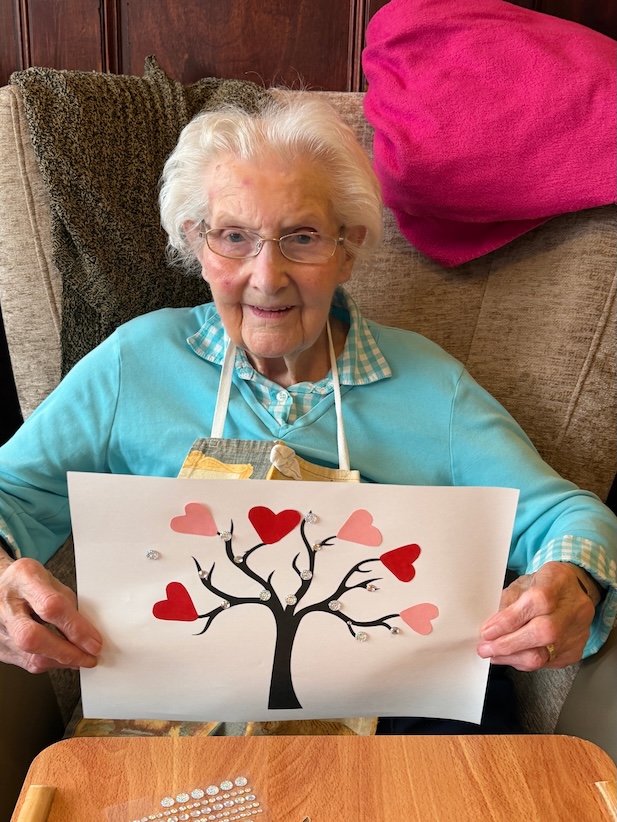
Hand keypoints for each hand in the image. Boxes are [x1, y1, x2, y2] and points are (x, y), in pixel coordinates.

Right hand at [0, 553, 101, 672]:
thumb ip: (66, 601)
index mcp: (24, 580)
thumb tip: (87, 628)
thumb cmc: (24, 581)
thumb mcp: (48, 578)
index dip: (76, 627)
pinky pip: (27, 663)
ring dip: (62, 661)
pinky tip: (63, 658)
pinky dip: (50, 663)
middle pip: (34, 638)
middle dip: (67, 652)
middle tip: (89, 657)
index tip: (94, 641)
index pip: (51, 607)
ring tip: (81, 658)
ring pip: (30, 657)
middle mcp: (6, 606)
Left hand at [476, 561, 595, 670]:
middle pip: (542, 633)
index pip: (536, 602)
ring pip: (543, 655)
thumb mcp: (524, 582)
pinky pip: (545, 664)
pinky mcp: (574, 652)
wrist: (575, 591)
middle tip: (485, 648)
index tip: (487, 631)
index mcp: (559, 581)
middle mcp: (573, 609)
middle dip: (507, 644)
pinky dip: (523, 661)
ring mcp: (576, 632)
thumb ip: (508, 603)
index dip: (509, 620)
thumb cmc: (545, 584)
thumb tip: (491, 627)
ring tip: (494, 654)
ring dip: (512, 657)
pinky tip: (512, 655)